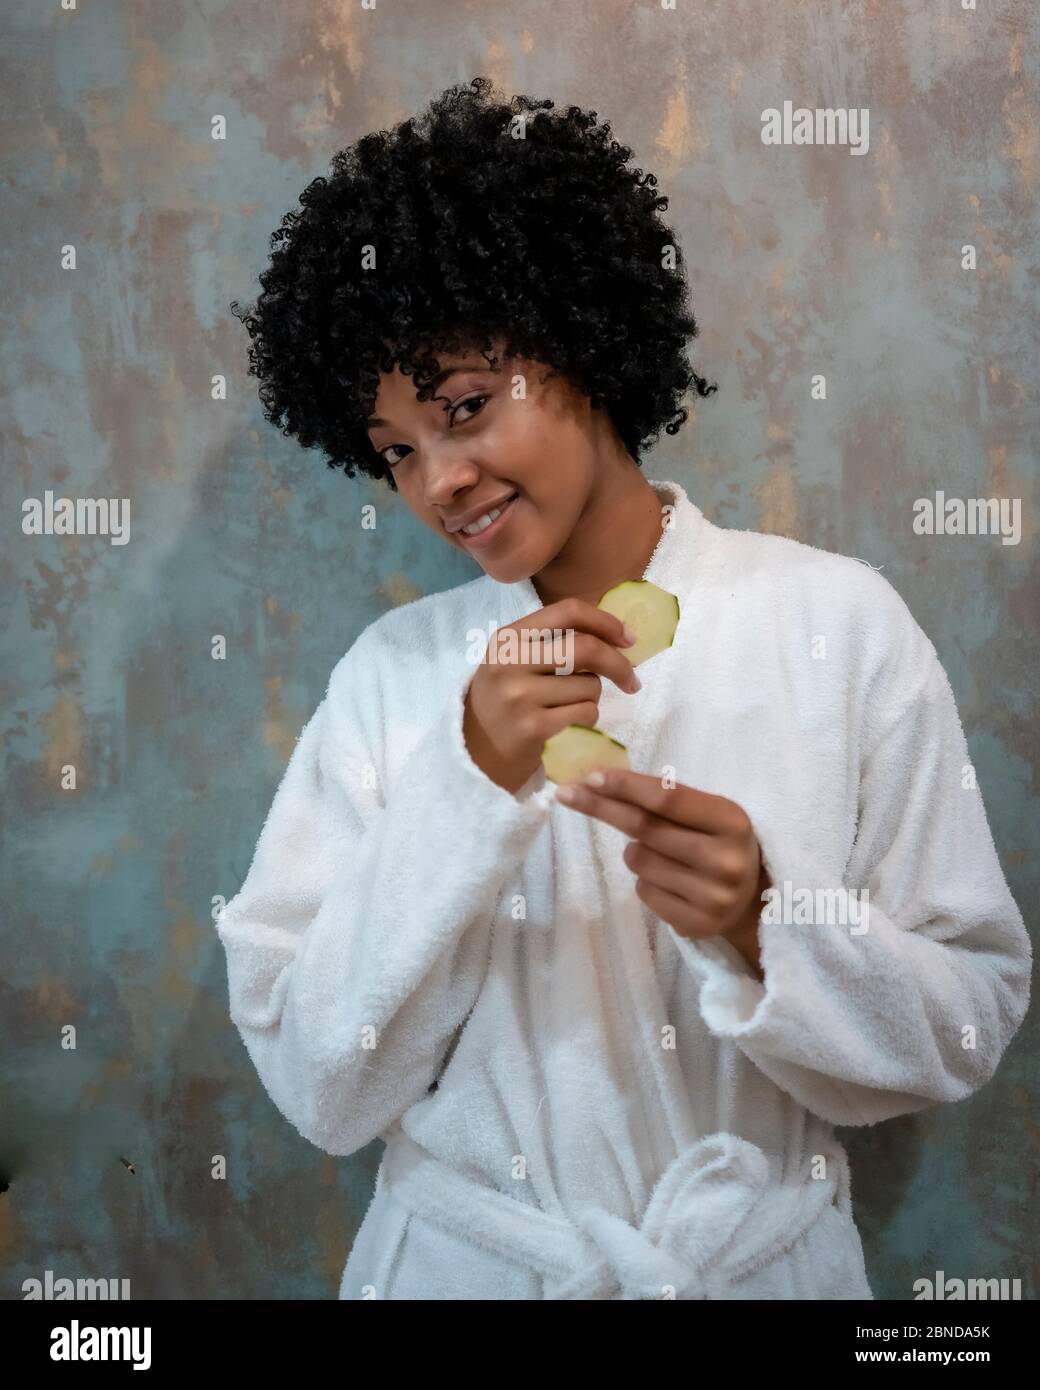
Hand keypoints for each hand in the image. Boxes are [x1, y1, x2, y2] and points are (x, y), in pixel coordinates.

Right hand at [463, 597, 640, 793]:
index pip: (567, 612)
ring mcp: (520, 696)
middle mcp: (510, 662)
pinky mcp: (533, 728)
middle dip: (618, 664)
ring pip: (590, 686)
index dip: (605, 622)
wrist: (475, 751)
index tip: (628, 638)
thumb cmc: (505, 700)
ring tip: (569, 706)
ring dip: (593, 697)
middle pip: (585, 648)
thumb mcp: (515, 660)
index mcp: (508, 638)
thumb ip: (554, 641)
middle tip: (631, 680)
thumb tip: (619, 635)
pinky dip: (587, 718)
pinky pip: (586, 714)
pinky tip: (568, 723)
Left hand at [555, 769, 771, 978]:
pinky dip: (644, 880)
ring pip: (638, 860)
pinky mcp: (696, 924)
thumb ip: (665, 800)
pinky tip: (669, 880)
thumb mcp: (707, 815)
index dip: (626, 786)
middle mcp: (725, 860)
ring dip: (634, 850)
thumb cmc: (718, 843)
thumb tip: (600, 781)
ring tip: (659, 853)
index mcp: (732, 821)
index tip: (591, 776)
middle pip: (645, 828)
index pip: (668, 798)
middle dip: (602, 807)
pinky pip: (643, 891)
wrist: (752, 899)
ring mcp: (712, 896)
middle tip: (568, 793)